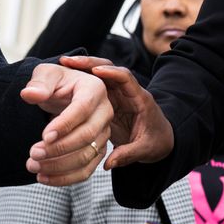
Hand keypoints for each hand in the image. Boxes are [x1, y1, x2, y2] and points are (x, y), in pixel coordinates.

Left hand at [19, 64, 112, 185]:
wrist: (61, 94)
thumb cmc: (55, 82)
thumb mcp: (45, 74)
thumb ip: (38, 83)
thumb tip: (30, 94)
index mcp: (95, 88)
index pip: (83, 109)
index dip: (64, 125)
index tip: (44, 136)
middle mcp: (105, 111)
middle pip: (88, 135)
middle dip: (59, 148)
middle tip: (33, 153)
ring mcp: (104, 132)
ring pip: (87, 156)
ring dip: (59, 166)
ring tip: (33, 165)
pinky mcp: (98, 150)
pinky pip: (86, 170)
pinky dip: (65, 178)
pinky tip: (43, 177)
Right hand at [59, 55, 173, 168]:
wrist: (159, 139)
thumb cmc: (156, 141)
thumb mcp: (145, 150)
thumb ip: (128, 154)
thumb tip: (108, 163)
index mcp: (140, 99)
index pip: (127, 79)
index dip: (112, 73)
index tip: (96, 71)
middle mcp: (127, 92)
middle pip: (109, 69)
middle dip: (90, 63)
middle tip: (69, 60)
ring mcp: (116, 94)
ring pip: (99, 74)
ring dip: (82, 68)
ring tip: (64, 62)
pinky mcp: (107, 100)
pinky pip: (93, 85)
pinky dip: (80, 78)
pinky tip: (66, 74)